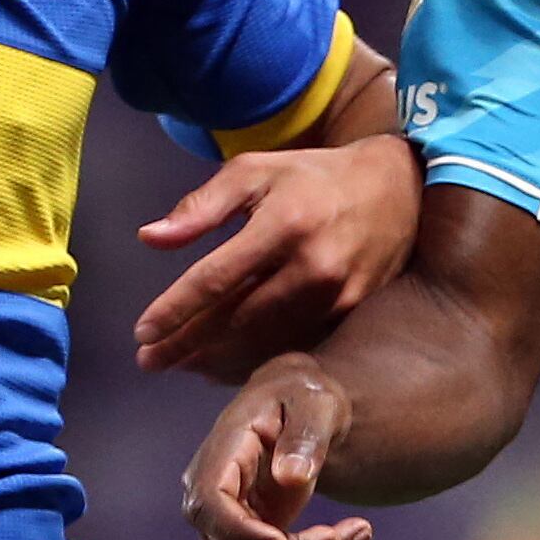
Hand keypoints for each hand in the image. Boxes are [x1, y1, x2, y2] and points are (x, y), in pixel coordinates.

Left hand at [130, 133, 420, 381]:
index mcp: (283, 225)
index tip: (142, 332)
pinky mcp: (350, 314)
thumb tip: (150, 239)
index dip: (176, 309)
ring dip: (218, 359)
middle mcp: (311, 268)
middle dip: (188, 345)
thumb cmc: (313, 177)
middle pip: (236, 320)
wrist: (397, 188)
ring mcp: (335, 297)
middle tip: (149, 361)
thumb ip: (202, 206)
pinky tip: (227, 365)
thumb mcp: (255, 172)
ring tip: (181, 366)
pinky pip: (294, 344)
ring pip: (265, 341)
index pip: (217, 279)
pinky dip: (256, 358)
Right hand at [182, 358, 379, 539]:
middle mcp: (216, 497)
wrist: (304, 403)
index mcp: (220, 456)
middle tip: (351, 532)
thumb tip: (290, 478)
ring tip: (363, 532)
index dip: (239, 532)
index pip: (210, 505)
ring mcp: (237, 524)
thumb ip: (304, 436)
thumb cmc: (304, 395)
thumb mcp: (312, 401)